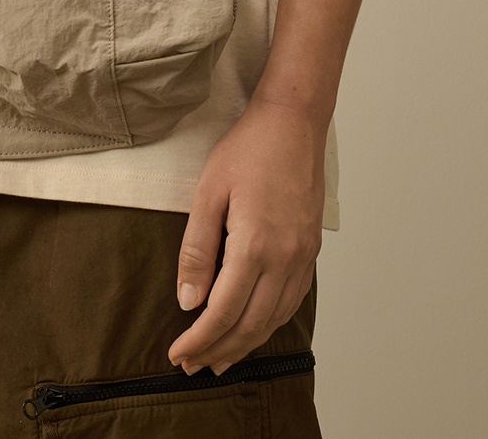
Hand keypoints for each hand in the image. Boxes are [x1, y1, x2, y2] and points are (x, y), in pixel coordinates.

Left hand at [167, 96, 325, 374]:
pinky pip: (291, 302)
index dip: (199, 340)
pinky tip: (253, 328)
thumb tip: (188, 300)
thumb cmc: (248, 149)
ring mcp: (302, 257)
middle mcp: (285, 259)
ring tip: (219, 358)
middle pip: (250, 325)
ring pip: (274, 319)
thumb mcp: (209, 192)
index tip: (177, 355)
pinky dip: (269, 323)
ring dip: (245, 344)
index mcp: (255, 246)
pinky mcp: (311, 251)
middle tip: (192, 365)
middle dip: (219, 350)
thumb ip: (197, 250)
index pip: (223, 312)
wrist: (293, 122)